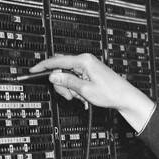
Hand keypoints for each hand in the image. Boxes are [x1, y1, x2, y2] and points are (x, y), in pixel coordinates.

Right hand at [31, 53, 154, 130]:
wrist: (126, 98)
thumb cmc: (111, 93)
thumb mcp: (85, 90)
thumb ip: (67, 81)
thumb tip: (53, 75)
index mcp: (83, 61)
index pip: (57, 61)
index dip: (43, 66)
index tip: (33, 71)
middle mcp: (85, 60)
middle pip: (62, 69)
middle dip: (62, 84)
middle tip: (69, 96)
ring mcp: (88, 66)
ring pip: (68, 76)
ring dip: (70, 89)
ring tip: (81, 98)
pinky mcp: (90, 72)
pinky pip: (76, 79)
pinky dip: (76, 89)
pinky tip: (84, 97)